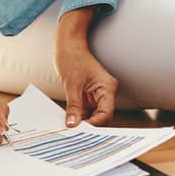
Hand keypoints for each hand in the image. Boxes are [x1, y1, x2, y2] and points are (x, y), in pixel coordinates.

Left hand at [54, 7, 117, 126]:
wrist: (67, 44)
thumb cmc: (72, 57)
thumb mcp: (72, 85)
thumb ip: (74, 106)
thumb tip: (73, 124)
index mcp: (107, 87)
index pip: (106, 113)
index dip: (95, 124)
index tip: (81, 130)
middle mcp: (105, 91)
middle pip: (101, 115)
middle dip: (89, 124)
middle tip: (75, 131)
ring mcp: (97, 93)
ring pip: (93, 114)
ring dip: (83, 120)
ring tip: (71, 125)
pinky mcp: (89, 93)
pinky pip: (87, 108)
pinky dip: (79, 114)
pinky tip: (70, 118)